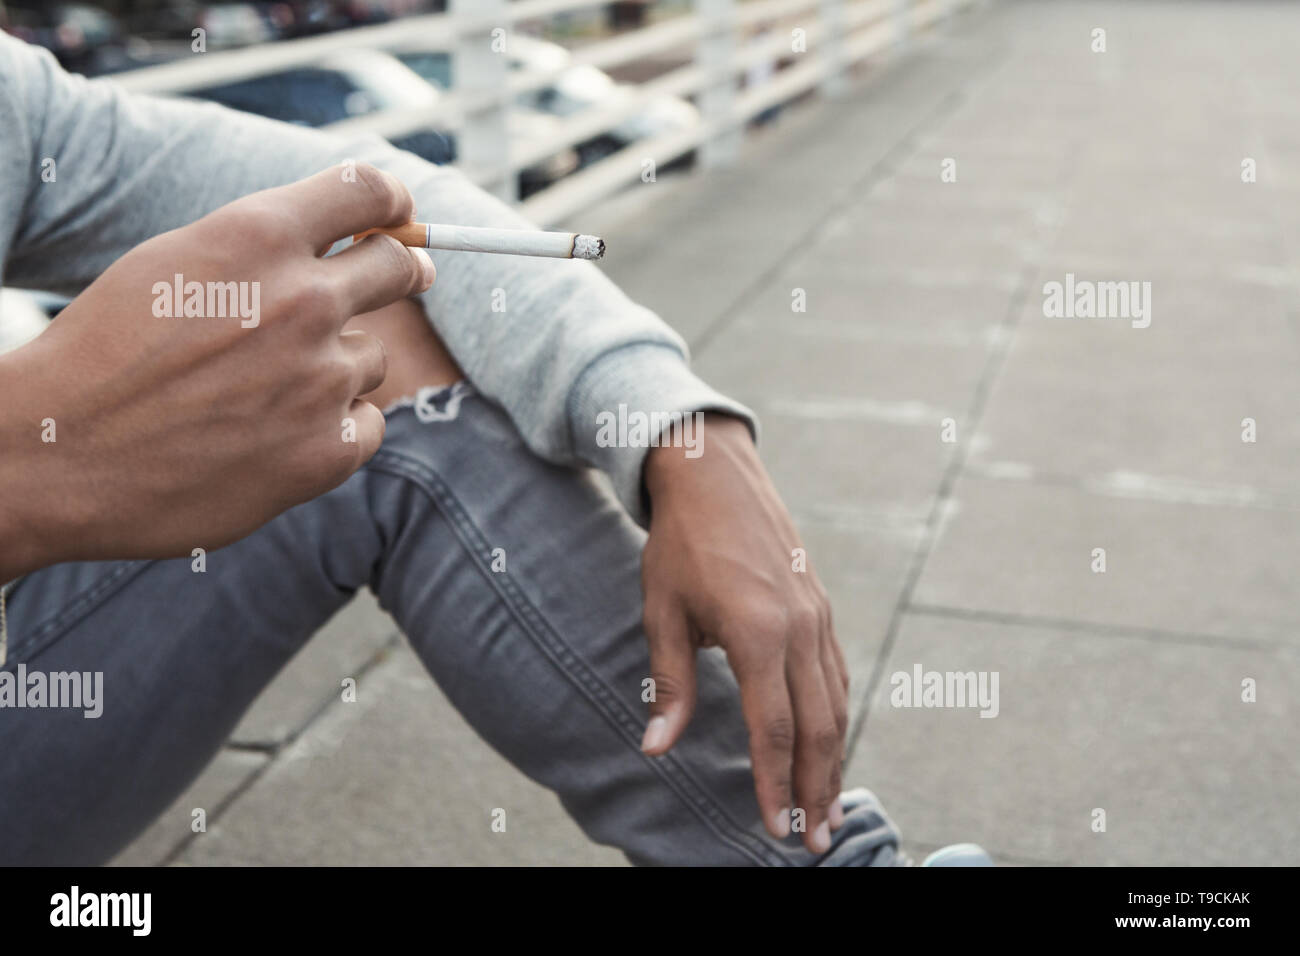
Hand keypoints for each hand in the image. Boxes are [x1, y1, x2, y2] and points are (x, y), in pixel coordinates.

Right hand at [0, 163, 434, 579]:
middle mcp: (303, 300)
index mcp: (258, 235)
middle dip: (403, 269)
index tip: (399, 215)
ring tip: (262, 390)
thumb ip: (263, 247)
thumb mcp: (178, 262)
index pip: (368, 191)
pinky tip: (275, 436)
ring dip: (336, 366)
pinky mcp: (328, 449)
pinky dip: (334, 429)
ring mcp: (321, 377)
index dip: (393, 201)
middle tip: (407, 276)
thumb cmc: (110, 353)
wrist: (59, 454)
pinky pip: (367, 423)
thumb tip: (349, 242)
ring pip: (370, 356)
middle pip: (400, 267)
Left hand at [639, 413, 849, 854]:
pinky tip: (830, 743)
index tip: (774, 829)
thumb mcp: (663, 611)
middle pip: (820, 726)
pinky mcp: (821, 605)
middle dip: (818, 789)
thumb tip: (656, 747)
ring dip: (835, 759)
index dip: (774, 785)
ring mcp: (818, 614)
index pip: (774, 729)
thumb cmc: (681, 542)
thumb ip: (669, 683)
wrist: (714, 472)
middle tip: (817, 841)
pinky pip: (837, 673)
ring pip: (837, 703)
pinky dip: (837, 716)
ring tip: (829, 807)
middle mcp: (800, 627)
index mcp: (759, 632)